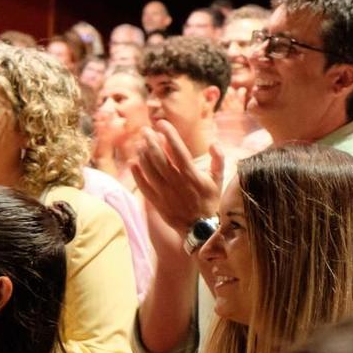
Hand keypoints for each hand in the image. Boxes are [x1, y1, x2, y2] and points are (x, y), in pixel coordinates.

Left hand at [131, 120, 223, 234]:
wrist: (201, 229)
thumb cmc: (211, 201)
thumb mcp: (220, 180)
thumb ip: (218, 160)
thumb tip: (214, 143)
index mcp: (192, 175)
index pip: (178, 150)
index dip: (169, 134)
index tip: (161, 123)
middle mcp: (176, 183)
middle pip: (159, 157)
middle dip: (150, 140)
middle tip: (145, 130)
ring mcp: (165, 193)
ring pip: (149, 169)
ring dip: (142, 154)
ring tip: (139, 142)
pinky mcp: (157, 202)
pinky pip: (144, 186)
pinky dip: (137, 174)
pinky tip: (132, 163)